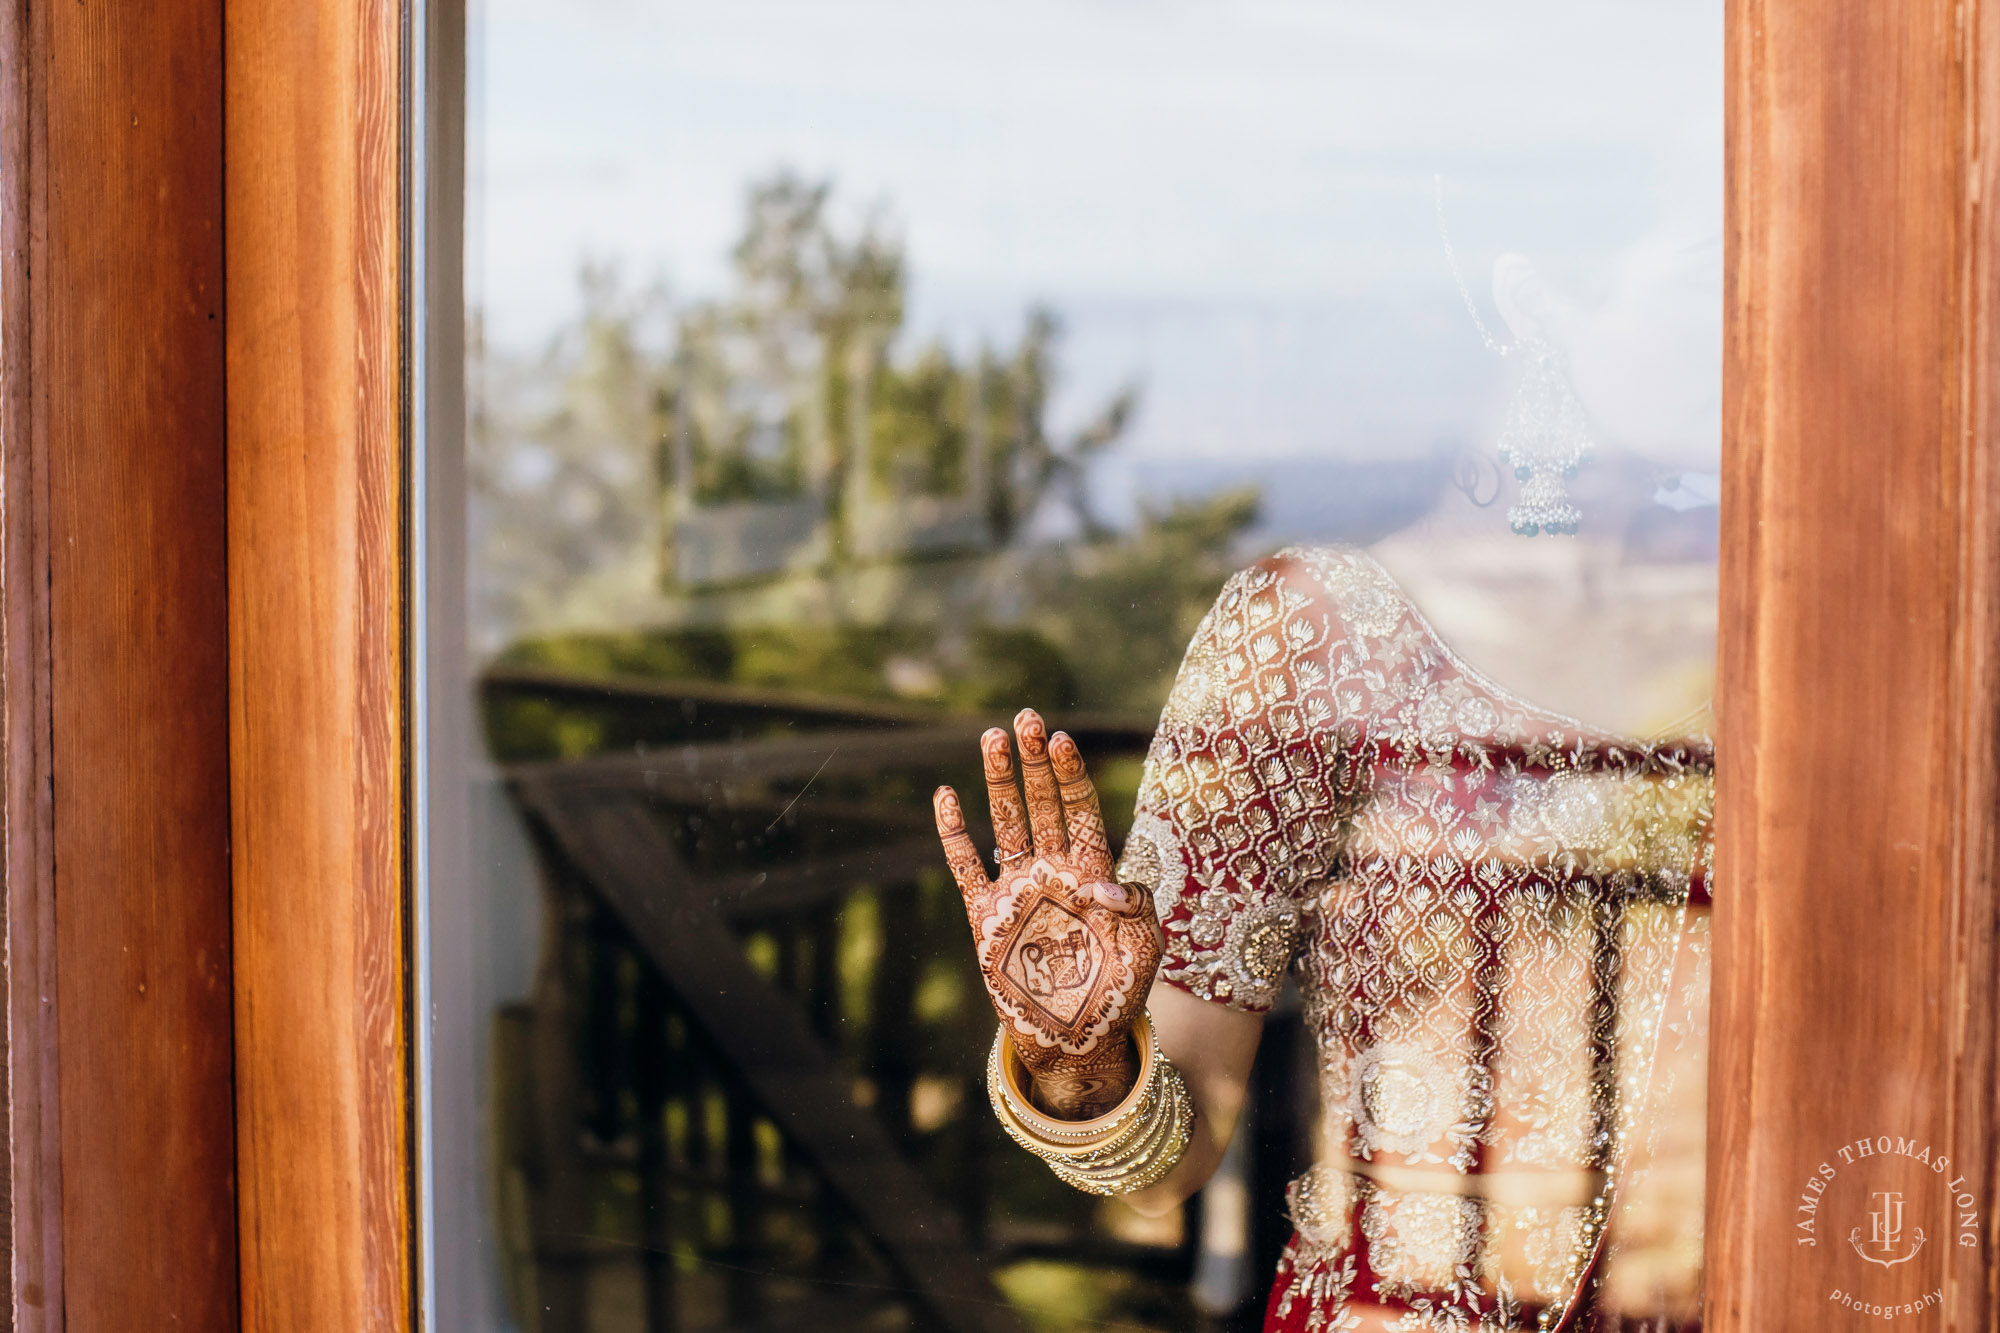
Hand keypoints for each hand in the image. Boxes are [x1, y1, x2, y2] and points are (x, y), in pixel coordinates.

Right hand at [933, 708, 1160, 1120]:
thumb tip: (1105, 882)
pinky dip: (954, 834)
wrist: (1077, 1036)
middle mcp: (1053, 871)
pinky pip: (966, 867)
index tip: (1063, 741)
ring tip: (993, 737)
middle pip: (1042, 803)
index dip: (1071, 775)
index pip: (1080, 809)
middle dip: (1035, 761)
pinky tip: (945, 795)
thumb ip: (1136, 906)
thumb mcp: (1146, 946)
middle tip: (1027, 718)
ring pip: (1005, 823)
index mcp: (1092, 871)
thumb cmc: (1119, 991)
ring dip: (999, 781)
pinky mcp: (986, 917)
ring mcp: (1018, 890)